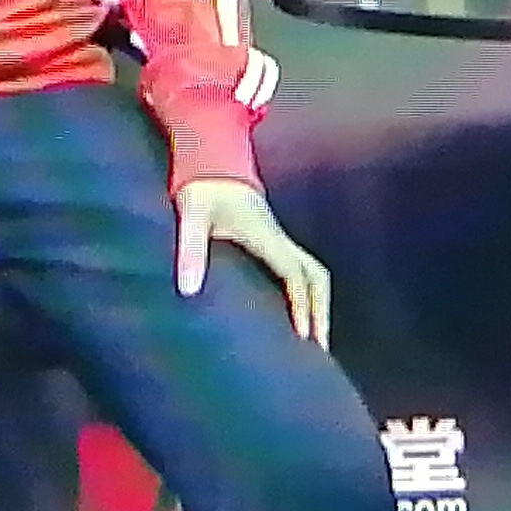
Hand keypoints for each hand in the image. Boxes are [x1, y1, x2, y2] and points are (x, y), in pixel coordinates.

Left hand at [174, 177, 333, 346]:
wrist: (210, 160)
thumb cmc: (200, 189)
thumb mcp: (191, 215)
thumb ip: (190, 249)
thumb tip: (189, 290)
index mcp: (264, 235)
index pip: (294, 273)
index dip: (301, 305)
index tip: (302, 337)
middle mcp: (279, 238)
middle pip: (317, 277)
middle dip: (321, 312)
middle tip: (318, 350)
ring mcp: (279, 239)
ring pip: (314, 274)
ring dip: (318, 306)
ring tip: (315, 342)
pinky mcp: (273, 241)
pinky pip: (301, 271)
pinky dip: (307, 296)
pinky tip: (297, 316)